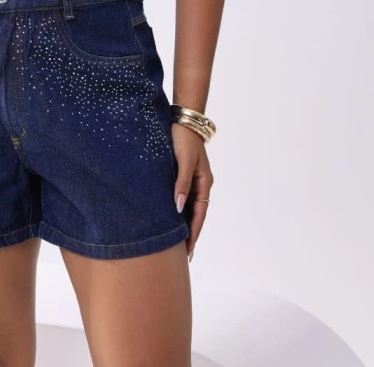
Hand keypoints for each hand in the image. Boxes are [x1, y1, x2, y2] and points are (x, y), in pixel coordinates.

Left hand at [171, 121, 213, 262]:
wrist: (182, 119)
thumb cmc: (183, 139)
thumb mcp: (184, 162)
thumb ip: (181, 183)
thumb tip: (179, 208)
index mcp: (204, 183)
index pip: (199, 214)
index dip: (194, 232)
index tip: (188, 250)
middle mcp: (200, 183)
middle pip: (195, 213)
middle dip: (189, 233)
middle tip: (182, 253)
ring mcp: (192, 179)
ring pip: (188, 206)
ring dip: (183, 222)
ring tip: (175, 240)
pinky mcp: (182, 173)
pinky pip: (181, 196)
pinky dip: (177, 208)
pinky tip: (169, 216)